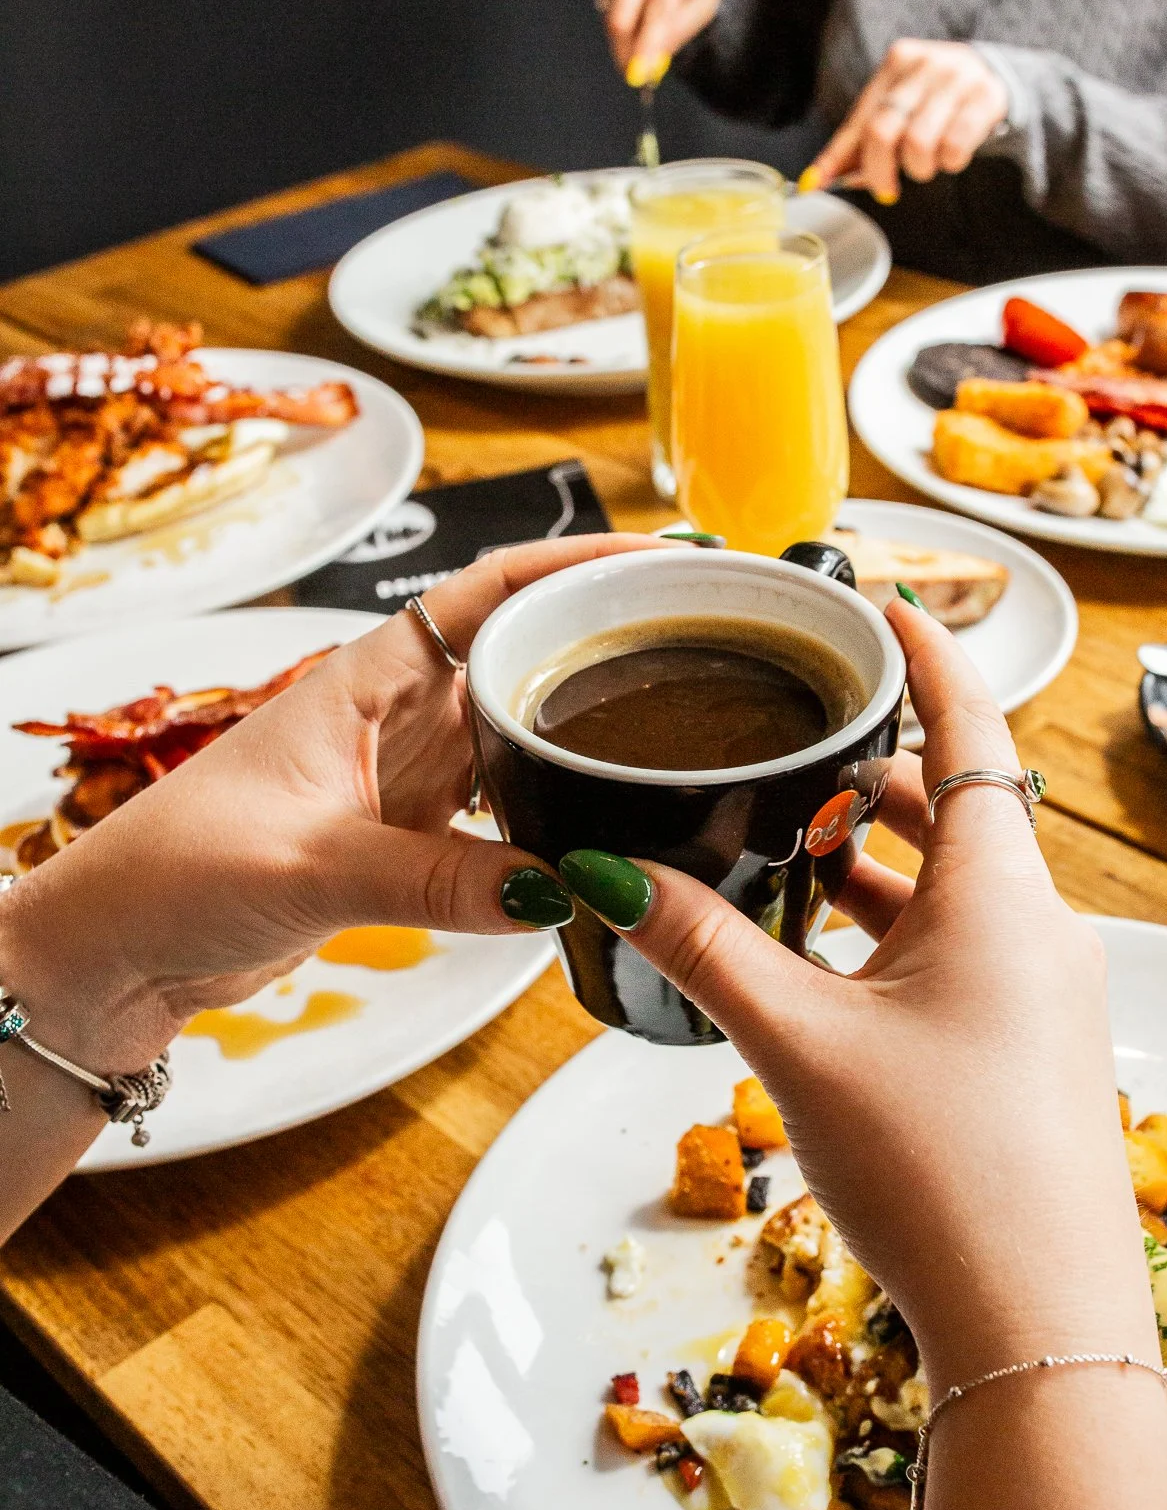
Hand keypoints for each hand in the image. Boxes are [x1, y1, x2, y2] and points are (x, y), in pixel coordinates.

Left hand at [0, 534, 658, 1078]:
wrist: (115, 950)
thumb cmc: (175, 872)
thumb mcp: (313, 867)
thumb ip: (439, 879)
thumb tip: (565, 887)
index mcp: (367, 679)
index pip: (492, 591)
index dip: (581, 566)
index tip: (666, 559)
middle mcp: (394, 714)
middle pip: (524, 649)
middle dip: (609, 637)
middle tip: (708, 641)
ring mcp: (401, 775)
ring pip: (520, 727)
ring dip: (587, 721)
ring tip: (682, 719)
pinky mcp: (402, 837)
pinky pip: (502, 808)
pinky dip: (553, 810)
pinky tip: (603, 823)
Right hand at [559, 599, 1153, 1385]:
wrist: (1033, 1324)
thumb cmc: (937, 1171)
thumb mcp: (799, 1042)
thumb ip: (703, 946)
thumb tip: (607, 874)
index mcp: (1000, 888)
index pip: (970, 723)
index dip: (922, 653)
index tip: (875, 602)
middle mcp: (1036, 925)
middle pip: (951, 804)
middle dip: (864, 772)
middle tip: (779, 748)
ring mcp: (1039, 991)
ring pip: (948, 885)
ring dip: (868, 861)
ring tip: (776, 848)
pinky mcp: (1026, 1049)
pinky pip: (957, 950)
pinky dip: (889, 932)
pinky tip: (815, 962)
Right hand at [594, 0, 726, 84]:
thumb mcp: (704, 4)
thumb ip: (679, 30)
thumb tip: (651, 61)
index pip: (657, 9)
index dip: (647, 45)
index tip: (642, 75)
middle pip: (621, 16)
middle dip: (624, 51)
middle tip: (633, 77)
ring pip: (611, 13)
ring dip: (627, 35)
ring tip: (651, 31)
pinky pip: (605, 4)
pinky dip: (621, 17)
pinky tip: (639, 8)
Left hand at [803, 40, 1007, 204]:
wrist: (997, 75)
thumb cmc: (936, 99)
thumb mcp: (899, 108)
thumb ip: (861, 141)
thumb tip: (817, 179)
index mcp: (897, 63)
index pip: (859, 119)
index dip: (836, 157)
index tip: (816, 184)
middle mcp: (926, 65)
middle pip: (883, 131)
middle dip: (879, 172)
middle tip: (886, 189)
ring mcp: (958, 79)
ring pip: (918, 143)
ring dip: (919, 168)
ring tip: (926, 165)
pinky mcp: (986, 97)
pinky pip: (955, 147)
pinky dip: (949, 163)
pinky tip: (951, 157)